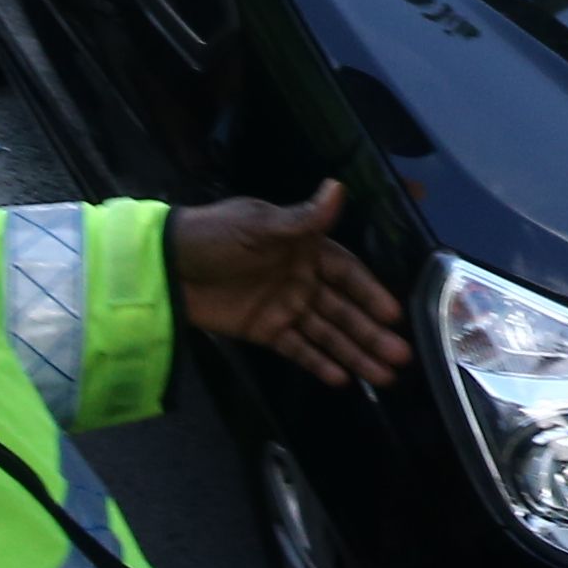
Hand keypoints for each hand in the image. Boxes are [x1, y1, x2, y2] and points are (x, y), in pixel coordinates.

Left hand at [166, 182, 409, 388]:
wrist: (166, 265)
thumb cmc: (215, 236)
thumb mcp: (258, 225)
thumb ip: (303, 219)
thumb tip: (338, 188)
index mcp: (304, 248)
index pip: (347, 274)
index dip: (370, 294)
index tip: (394, 315)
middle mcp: (301, 279)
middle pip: (344, 310)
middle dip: (372, 333)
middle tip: (401, 356)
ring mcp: (285, 307)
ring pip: (328, 334)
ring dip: (356, 353)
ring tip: (384, 377)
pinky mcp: (265, 330)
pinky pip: (298, 349)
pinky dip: (319, 363)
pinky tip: (343, 379)